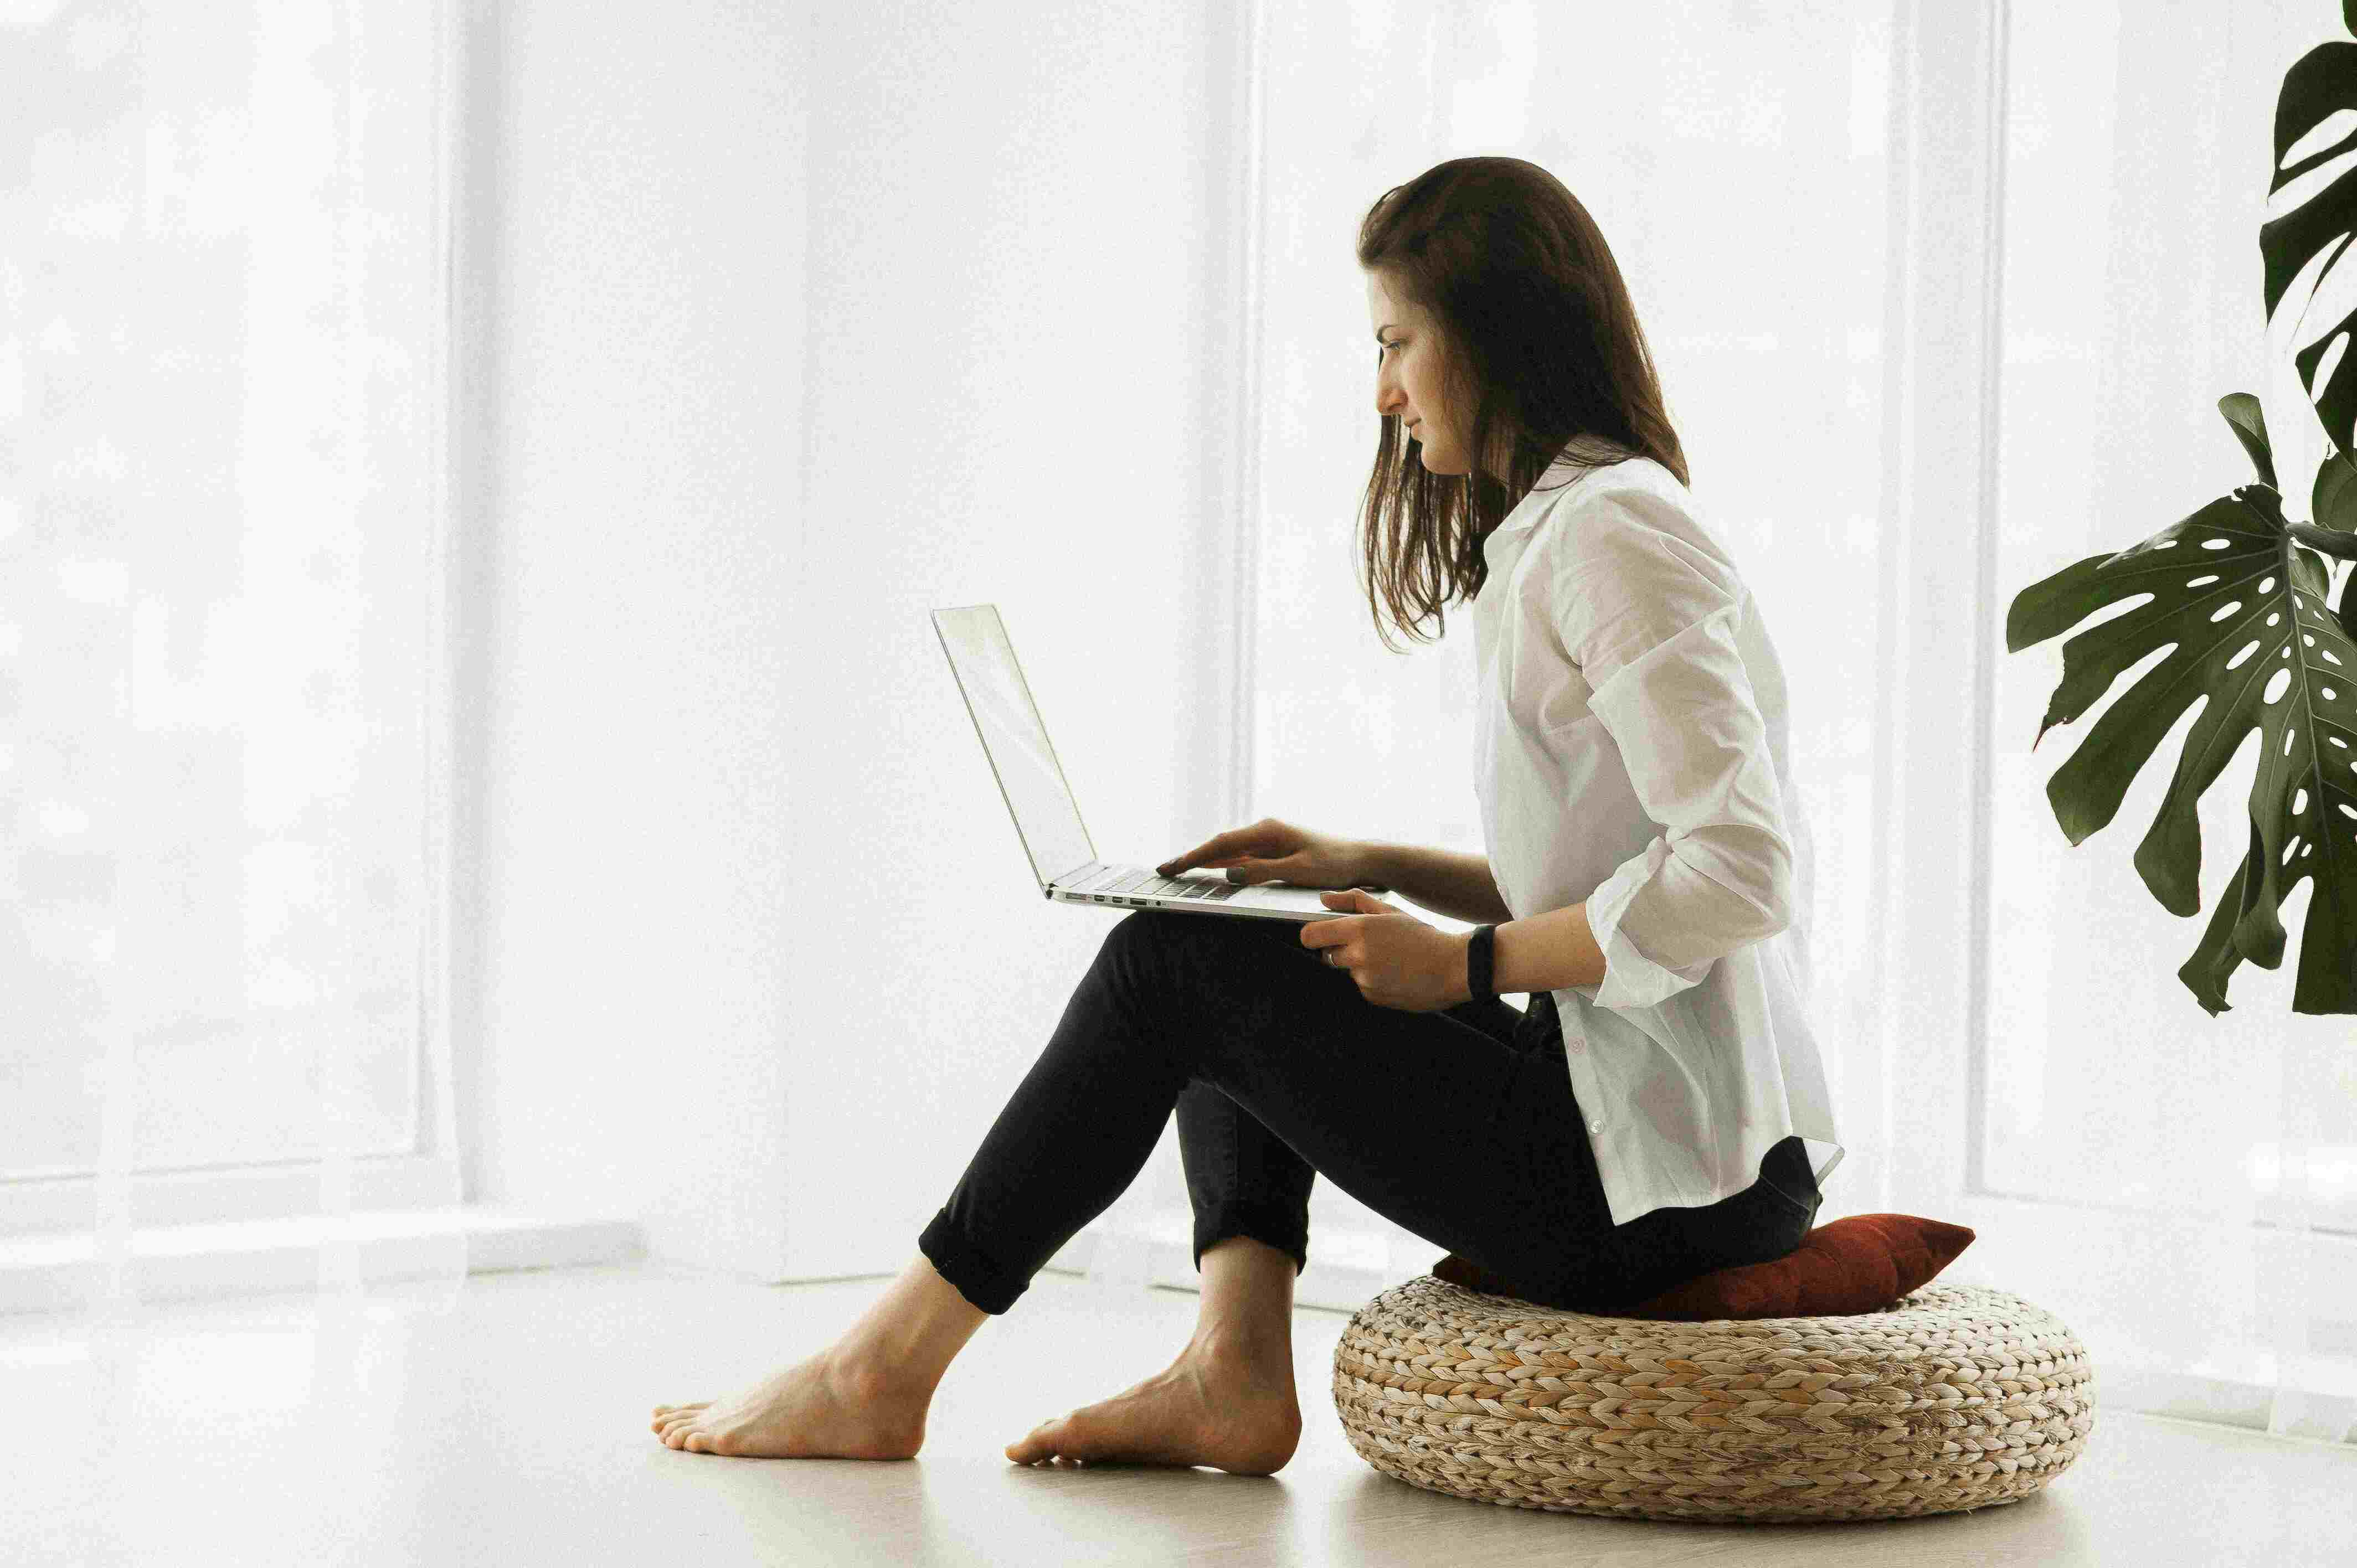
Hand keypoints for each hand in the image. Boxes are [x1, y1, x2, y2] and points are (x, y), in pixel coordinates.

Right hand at [1155, 817, 1385, 891]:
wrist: (1362, 859)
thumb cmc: (1335, 864)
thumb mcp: (1299, 871)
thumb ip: (1263, 872)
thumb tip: (1229, 875)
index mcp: (1268, 832)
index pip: (1222, 844)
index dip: (1194, 856)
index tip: (1172, 866)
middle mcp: (1265, 833)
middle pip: (1219, 846)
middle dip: (1191, 858)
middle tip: (1164, 870)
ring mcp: (1269, 843)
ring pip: (1228, 853)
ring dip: (1204, 862)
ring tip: (1178, 872)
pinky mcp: (1275, 853)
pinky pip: (1241, 860)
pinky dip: (1222, 867)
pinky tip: (1210, 875)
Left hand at [1300, 889, 1469, 1012]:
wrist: (1452, 968)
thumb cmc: (1422, 936)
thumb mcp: (1390, 912)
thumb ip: (1353, 901)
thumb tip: (1324, 899)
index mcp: (1359, 929)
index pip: (1311, 935)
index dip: (1312, 935)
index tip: (1319, 935)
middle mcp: (1358, 955)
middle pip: (1327, 954)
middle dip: (1341, 949)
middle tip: (1370, 945)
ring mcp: (1364, 978)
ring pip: (1348, 971)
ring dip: (1361, 966)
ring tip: (1390, 960)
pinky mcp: (1373, 996)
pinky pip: (1362, 987)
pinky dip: (1373, 981)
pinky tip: (1395, 974)